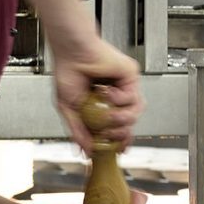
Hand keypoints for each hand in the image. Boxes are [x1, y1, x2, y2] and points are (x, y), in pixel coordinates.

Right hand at [51, 38, 142, 152]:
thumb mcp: (68, 109)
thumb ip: (78, 131)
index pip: (118, 126)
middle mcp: (117, 95)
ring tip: (109, 114)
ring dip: (122, 118)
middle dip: (121, 133)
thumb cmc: (68, 72)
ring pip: (135, 111)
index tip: (117, 149)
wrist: (71, 52)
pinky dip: (119, 98)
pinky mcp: (131, 75)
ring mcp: (125, 85)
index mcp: (103, 104)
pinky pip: (133, 95)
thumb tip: (85, 151)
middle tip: (110, 134)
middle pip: (130, 121)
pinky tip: (107, 92)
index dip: (120, 139)